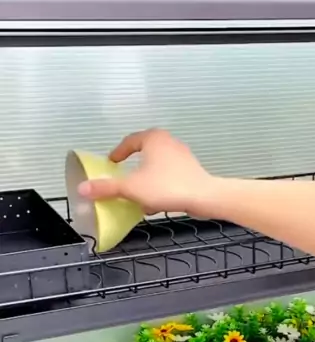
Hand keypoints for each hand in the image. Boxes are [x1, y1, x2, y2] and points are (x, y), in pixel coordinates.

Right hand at [78, 129, 213, 215]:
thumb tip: (82, 188)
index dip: (117, 153)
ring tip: (136, 195)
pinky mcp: (191, 171)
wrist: (204, 197)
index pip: (129, 141)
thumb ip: (106, 188)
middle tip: (121, 179)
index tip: (110, 164)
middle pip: (143, 153)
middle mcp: (168, 142)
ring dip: (145, 180)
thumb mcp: (131, 188)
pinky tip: (154, 203)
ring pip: (156, 166)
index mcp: (153, 138)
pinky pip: (168, 176)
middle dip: (132, 168)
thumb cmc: (166, 187)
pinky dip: (158, 186)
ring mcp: (182, 156)